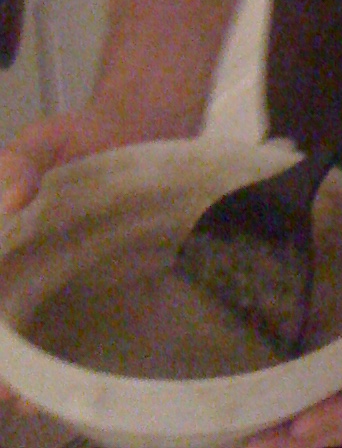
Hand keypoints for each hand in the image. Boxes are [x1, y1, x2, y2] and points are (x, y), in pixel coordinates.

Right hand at [0, 104, 143, 407]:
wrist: (144, 124)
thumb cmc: (81, 136)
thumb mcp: (41, 142)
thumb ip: (18, 164)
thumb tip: (10, 201)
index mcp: (7, 251)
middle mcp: (34, 278)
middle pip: (10, 335)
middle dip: (5, 370)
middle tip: (13, 395)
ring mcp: (75, 286)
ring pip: (49, 342)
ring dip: (41, 376)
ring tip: (44, 400)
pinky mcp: (119, 285)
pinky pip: (103, 328)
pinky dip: (93, 356)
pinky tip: (96, 378)